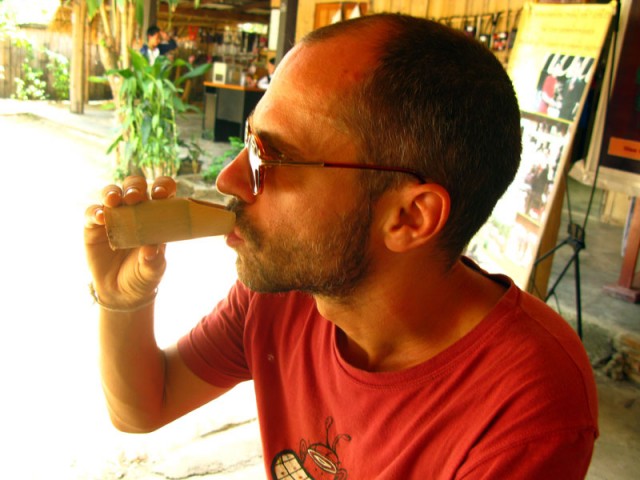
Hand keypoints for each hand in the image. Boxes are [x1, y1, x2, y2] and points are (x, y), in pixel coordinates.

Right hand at [84, 176, 176, 310]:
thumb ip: (153, 260)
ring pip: (111, 193)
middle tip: (135, 197)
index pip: (162, 192)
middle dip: (135, 187)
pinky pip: (92, 212)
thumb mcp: (152, 271)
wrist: (121, 292)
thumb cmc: (143, 275)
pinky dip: (95, 212)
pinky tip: (100, 218)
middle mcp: (134, 210)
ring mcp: (113, 216)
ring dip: (112, 193)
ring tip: (114, 201)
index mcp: (157, 215)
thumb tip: (151, 249)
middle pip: (135, 187)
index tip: (161, 194)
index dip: (162, 186)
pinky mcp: (94, 226)